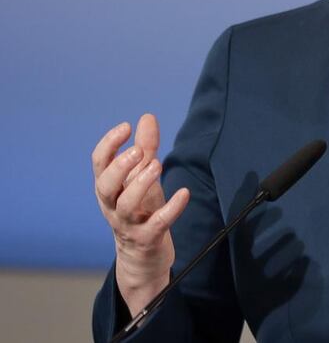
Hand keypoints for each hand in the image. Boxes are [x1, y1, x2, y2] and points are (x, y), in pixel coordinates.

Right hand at [92, 113, 189, 315]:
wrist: (142, 257)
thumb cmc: (140, 211)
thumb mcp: (142, 178)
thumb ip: (145, 148)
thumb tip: (146, 117)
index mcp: (109, 188)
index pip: (99, 164)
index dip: (109, 144)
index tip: (125, 127)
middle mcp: (112, 206)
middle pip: (105, 185)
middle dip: (120, 166)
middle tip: (139, 151)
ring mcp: (128, 224)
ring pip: (125, 205)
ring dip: (140, 184)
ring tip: (158, 165)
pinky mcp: (147, 239)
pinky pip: (157, 224)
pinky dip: (171, 209)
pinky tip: (184, 193)